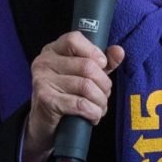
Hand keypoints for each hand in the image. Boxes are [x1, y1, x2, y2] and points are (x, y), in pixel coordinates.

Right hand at [23, 31, 123, 161]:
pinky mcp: (45, 99)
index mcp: (53, 50)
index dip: (94, 51)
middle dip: (104, 84)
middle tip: (105, 94)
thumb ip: (102, 62)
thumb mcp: (84, 74)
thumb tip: (119, 51)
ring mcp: (42, 80)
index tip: (103, 65)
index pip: (74, 39)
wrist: (44, 122)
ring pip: (86, 86)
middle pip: (86, 66)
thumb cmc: (66, 94)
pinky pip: (79, 104)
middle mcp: (44, 61)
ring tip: (100, 107)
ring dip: (100, 101)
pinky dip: (93, 112)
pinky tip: (93, 116)